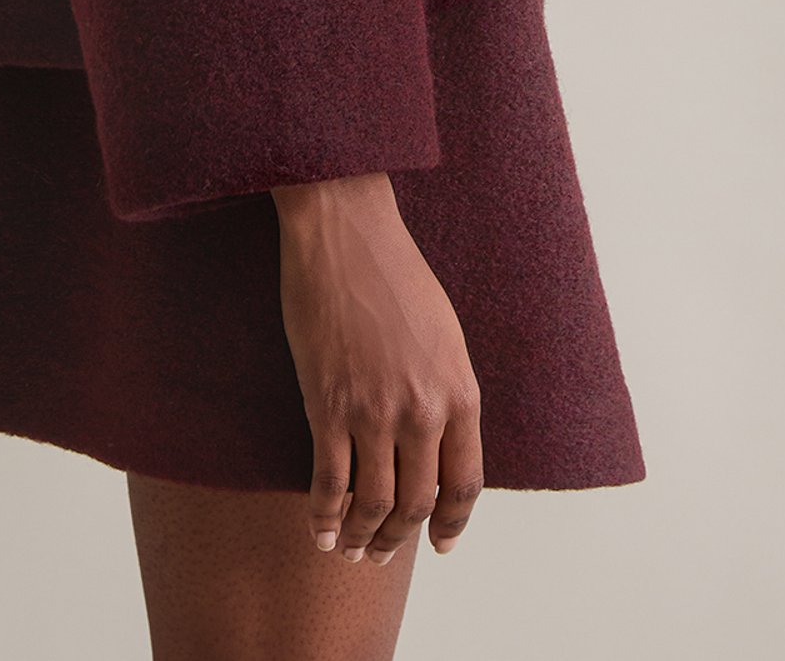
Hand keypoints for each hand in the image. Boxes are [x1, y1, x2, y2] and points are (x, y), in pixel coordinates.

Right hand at [270, 171, 483, 561]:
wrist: (345, 231)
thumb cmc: (395, 272)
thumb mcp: (445, 333)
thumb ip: (446, 391)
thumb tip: (440, 444)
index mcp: (459, 391)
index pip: (464, 484)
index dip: (452, 523)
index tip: (440, 544)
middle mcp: (422, 410)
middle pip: (416, 502)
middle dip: (399, 538)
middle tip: (382, 555)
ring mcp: (374, 410)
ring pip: (373, 502)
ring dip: (362, 537)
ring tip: (352, 551)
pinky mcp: (327, 403)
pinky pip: (329, 480)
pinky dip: (324, 516)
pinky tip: (320, 531)